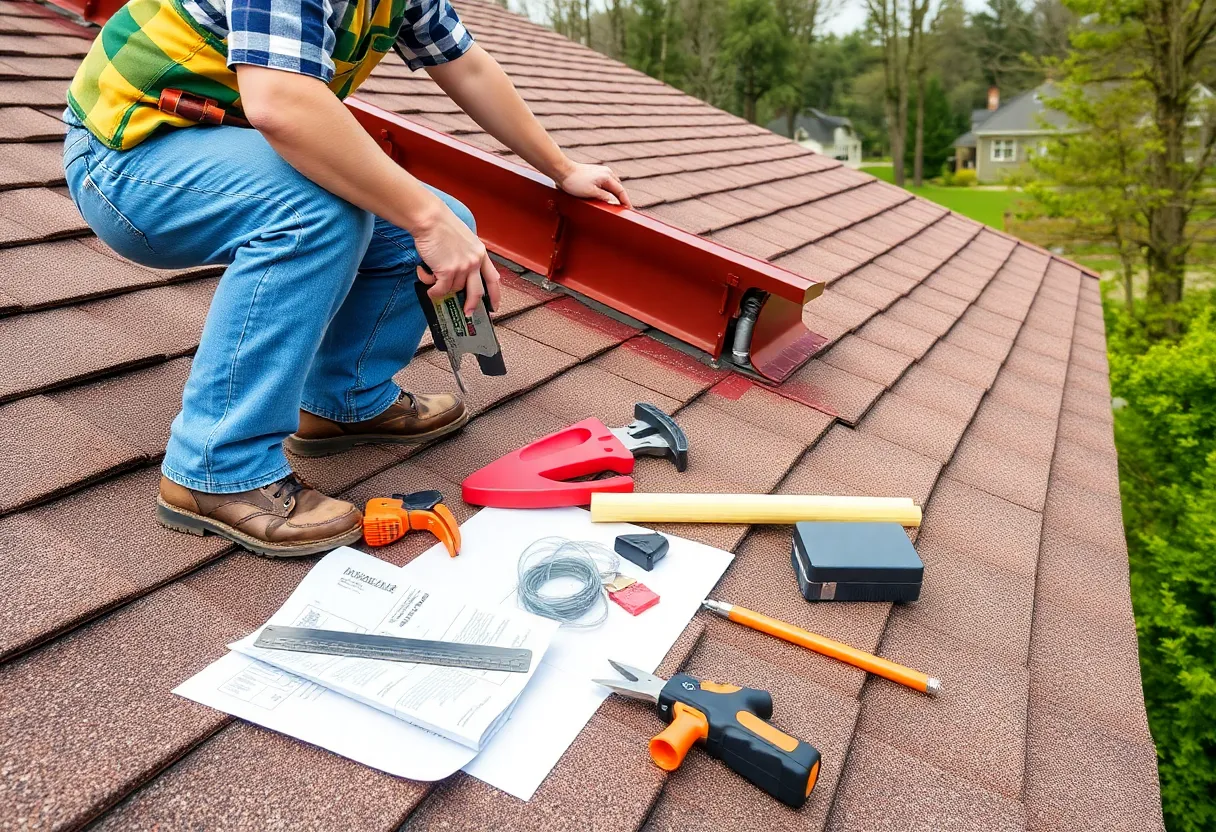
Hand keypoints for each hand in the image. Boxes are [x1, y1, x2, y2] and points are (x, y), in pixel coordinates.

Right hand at [412, 199, 501, 314]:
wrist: (430, 219)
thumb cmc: (442, 226)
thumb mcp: (465, 240)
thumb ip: (467, 256)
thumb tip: (461, 274)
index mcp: (480, 253)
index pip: (493, 279)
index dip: (495, 295)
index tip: (494, 306)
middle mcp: (474, 261)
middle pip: (477, 292)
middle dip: (472, 305)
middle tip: (467, 312)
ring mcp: (462, 267)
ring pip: (453, 289)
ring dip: (440, 285)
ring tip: (429, 272)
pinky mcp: (448, 271)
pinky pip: (440, 289)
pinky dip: (432, 289)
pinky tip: (426, 280)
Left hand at [557, 162, 631, 207]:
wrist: (562, 170)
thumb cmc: (574, 181)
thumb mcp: (591, 192)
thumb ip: (605, 197)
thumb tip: (616, 203)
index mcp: (607, 176)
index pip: (621, 191)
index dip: (625, 201)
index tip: (629, 209)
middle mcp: (606, 172)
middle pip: (618, 187)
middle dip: (621, 197)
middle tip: (623, 208)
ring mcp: (600, 171)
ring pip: (612, 184)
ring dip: (615, 193)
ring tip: (615, 203)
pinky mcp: (594, 173)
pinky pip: (605, 183)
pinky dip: (608, 190)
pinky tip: (605, 195)